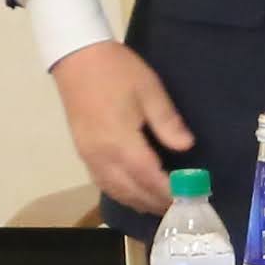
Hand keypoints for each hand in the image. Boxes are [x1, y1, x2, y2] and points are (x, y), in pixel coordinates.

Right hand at [55, 41, 193, 213]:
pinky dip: (121, 194)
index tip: (188, 200)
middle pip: (132, 191)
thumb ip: (167, 122)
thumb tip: (186, 147)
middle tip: (179, 207)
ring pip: (116, 191)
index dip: (168, 192)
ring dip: (139, 202)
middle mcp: (103, 156)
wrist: (76, 57)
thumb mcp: (150, 90)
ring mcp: (89, 157)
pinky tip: (134, 194)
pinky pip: (103, 183)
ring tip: (160, 205)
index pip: (149, 178)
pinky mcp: (83, 153)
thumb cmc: (116, 70)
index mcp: (121, 141)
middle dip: (156, 202)